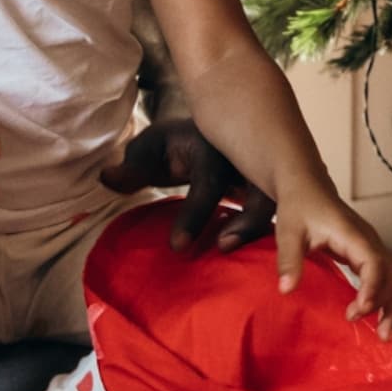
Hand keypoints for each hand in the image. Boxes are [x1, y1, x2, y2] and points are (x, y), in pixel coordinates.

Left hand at [103, 118, 278, 253]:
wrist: (207, 127)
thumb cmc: (172, 147)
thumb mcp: (149, 150)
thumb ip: (132, 168)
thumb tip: (106, 178)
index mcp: (211, 148)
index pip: (207, 182)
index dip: (194, 215)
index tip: (177, 247)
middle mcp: (243, 159)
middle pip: (258, 189)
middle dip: (248, 221)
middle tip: (225, 249)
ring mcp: (263, 172)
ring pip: (277, 200)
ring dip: (266, 229)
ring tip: (253, 262)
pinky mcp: (273, 187)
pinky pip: (285, 209)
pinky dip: (281, 232)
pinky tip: (269, 259)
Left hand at [276, 184, 391, 339]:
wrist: (307, 186)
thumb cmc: (299, 207)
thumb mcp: (288, 232)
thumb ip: (289, 260)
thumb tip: (286, 290)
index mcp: (353, 234)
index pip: (374, 263)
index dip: (372, 288)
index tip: (359, 310)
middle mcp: (369, 240)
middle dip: (389, 305)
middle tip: (376, 333)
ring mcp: (371, 246)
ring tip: (384, 334)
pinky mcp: (367, 253)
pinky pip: (385, 277)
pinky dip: (386, 298)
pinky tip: (376, 317)